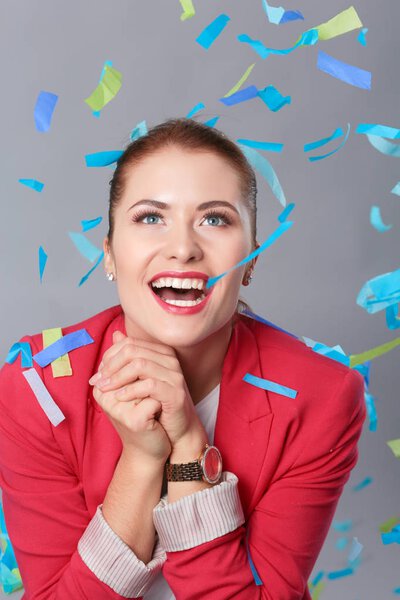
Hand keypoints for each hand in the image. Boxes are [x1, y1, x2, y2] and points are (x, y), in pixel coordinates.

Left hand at [89, 330, 205, 455]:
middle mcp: (170, 360)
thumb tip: (115, 336)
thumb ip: (129, 359)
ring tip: (105, 389)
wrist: (176, 431)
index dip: (109, 357)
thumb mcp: (139, 379)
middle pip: (132, 351)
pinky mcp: (176, 393)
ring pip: (140, 365)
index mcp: (161, 353)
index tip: (98, 374)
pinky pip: (150, 385)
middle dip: (110, 366)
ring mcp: (174, 375)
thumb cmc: (157, 404)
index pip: (129, 343)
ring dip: (117, 377)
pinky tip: (120, 397)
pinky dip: (131, 390)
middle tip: (97, 381)